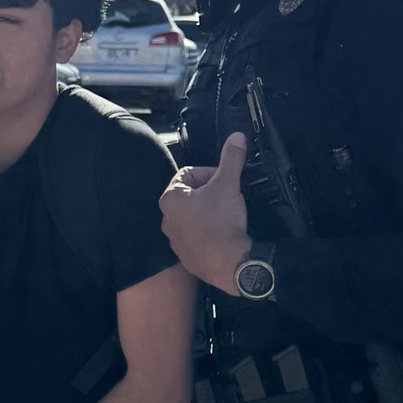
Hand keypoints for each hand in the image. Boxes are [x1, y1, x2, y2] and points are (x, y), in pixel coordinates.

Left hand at [159, 133, 251, 295]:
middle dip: (209, 192)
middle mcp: (167, 219)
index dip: (209, 172)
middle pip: (190, 194)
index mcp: (171, 198)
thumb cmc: (223, 223)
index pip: (188, 173)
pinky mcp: (186, 256)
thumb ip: (231, 158)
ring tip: (226, 215)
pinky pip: (196, 236)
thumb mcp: (228, 184)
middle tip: (227, 196)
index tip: (224, 179)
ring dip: (208, 211)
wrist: (231, 265)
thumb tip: (236, 137)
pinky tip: (223, 233)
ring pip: (193, 215)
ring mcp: (175, 240)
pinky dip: (208, 231)